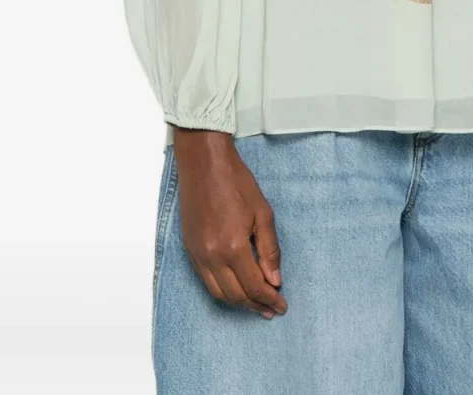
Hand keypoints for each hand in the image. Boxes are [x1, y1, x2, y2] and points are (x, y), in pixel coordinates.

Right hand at [171, 128, 286, 318]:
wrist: (204, 163)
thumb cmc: (236, 182)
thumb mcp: (263, 213)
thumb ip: (269, 249)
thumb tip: (275, 279)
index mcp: (233, 247)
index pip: (254, 286)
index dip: (270, 299)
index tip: (282, 305)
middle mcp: (212, 256)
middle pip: (235, 295)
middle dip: (256, 305)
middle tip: (272, 309)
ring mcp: (198, 254)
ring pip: (218, 292)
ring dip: (238, 302)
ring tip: (256, 304)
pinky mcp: (189, 248)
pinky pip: (205, 280)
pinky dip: (221, 290)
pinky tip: (234, 288)